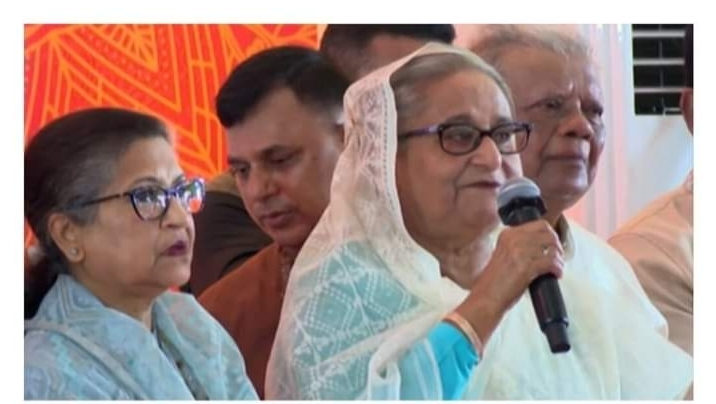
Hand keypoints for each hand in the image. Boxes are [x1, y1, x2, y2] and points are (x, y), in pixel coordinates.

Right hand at [455, 220, 563, 343]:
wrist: (486, 298)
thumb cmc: (494, 282)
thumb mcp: (504, 255)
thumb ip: (519, 247)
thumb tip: (542, 248)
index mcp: (507, 234)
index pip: (538, 224)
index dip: (550, 235)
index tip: (552, 246)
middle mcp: (513, 239)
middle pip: (547, 232)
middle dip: (557, 244)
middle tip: (558, 257)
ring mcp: (520, 252)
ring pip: (551, 247)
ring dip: (559, 258)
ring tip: (557, 268)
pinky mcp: (527, 267)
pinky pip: (551, 262)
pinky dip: (558, 268)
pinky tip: (556, 275)